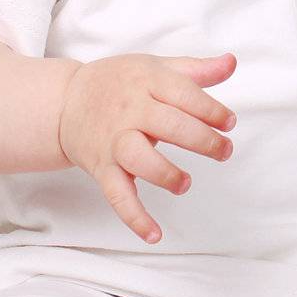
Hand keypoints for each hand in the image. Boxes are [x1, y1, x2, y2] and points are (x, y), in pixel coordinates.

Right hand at [56, 52, 236, 243]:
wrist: (65, 101)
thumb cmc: (119, 84)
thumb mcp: (156, 68)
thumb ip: (196, 70)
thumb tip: (231, 62)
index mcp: (146, 82)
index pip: (184, 94)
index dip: (211, 110)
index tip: (229, 123)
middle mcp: (129, 111)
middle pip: (167, 124)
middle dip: (201, 140)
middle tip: (224, 151)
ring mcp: (114, 141)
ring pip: (139, 158)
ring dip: (166, 174)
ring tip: (185, 183)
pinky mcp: (103, 168)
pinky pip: (117, 195)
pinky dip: (135, 217)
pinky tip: (155, 234)